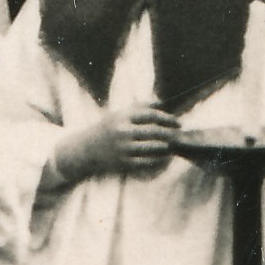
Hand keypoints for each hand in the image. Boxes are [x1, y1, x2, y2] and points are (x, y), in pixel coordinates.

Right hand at [58, 105, 178, 181]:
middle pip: (156, 131)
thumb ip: (138, 107)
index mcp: (122, 117)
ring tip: (173, 145)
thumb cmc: (106, 130)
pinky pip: (149, 162)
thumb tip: (160, 101)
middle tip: (179, 135)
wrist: (85, 150)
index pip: (151, 114)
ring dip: (167, 147)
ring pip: (155, 147)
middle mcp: (123, 131)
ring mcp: (124, 148)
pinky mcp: (125, 163)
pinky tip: (164, 157)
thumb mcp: (117, 114)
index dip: (167, 118)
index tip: (178, 122)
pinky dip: (160, 160)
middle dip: (171, 133)